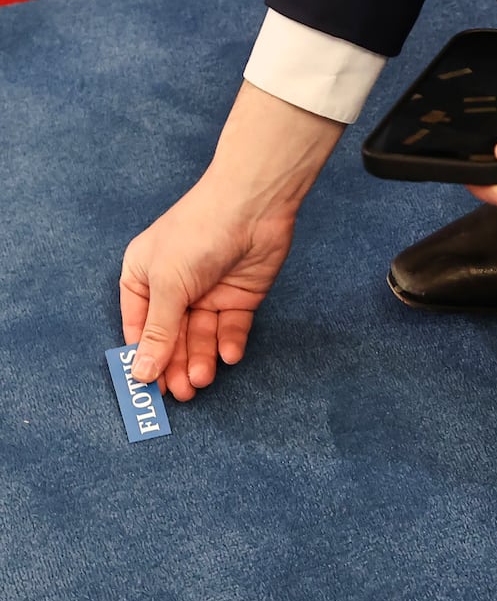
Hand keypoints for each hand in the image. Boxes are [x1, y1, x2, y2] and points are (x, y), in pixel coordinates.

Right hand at [117, 80, 343, 398]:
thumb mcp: (168, 284)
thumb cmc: (197, 234)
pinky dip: (229, 343)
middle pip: (172, 338)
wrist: (252, 206)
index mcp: (142, 279)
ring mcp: (208, 293)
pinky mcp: (239, 297)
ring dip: (201, 359)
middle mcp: (174, 289)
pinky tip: (228, 356)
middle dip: (176, 365)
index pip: (139, 328)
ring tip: (202, 379)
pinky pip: (230, 328)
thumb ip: (159, 331)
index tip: (149, 390)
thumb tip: (141, 373)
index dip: (145, 358)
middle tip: (183, 393)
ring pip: (201, 337)